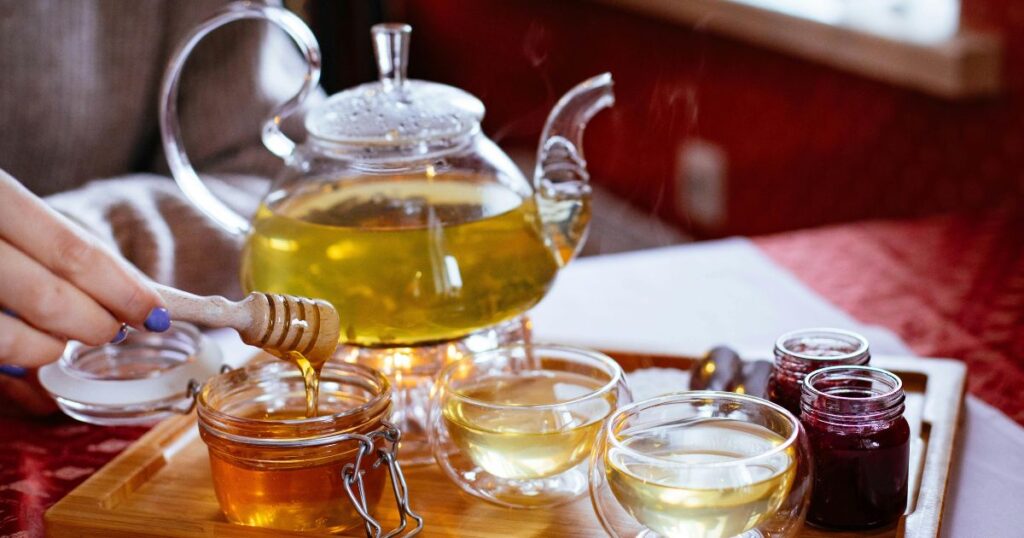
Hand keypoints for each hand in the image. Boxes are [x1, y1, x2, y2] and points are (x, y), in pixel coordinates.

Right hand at [0, 168, 167, 370]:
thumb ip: (62, 246)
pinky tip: (27, 349)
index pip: (73, 250)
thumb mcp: (13, 210)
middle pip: (48, 297)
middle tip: (114, 330)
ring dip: (50, 348)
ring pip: (10, 337)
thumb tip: (138, 292)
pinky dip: (16, 359)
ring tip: (64, 340)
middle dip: (94, 323)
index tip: (156, 313)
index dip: (123, 289)